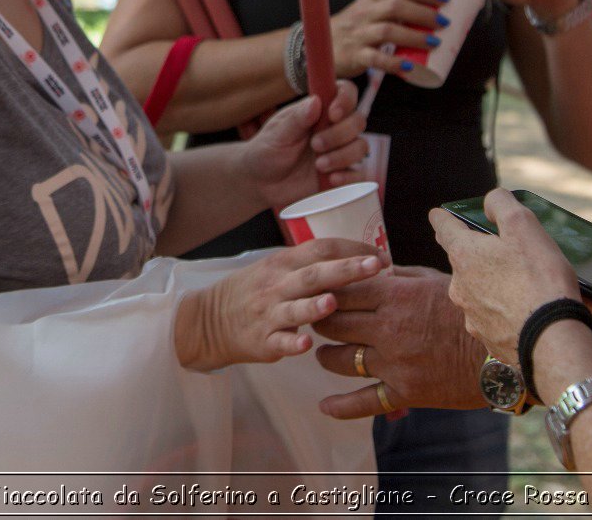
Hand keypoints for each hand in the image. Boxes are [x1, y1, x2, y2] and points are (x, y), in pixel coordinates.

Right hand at [176, 239, 386, 371]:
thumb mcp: (277, 268)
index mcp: (284, 262)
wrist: (209, 320)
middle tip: (376, 266)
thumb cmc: (255, 292)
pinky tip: (306, 343)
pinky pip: (278, 342)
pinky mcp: (261, 341)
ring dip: (315, 306)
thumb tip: (358, 259)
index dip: (352, 248)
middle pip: (314, 274)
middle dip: (346, 269)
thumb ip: (310, 264)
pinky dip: (292, 343)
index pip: (321, 248)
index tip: (381, 255)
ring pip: (294, 308)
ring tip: (334, 302)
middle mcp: (276, 285)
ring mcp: (268, 313)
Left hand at [244, 79, 366, 205]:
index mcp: (318, 110)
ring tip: (319, 165)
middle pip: (358, 121)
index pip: (345, 92)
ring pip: (361, 147)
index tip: (333, 114)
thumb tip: (315, 101)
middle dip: (340, 134)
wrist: (261, 185)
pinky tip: (332, 179)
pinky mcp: (341, 174)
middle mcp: (333, 128)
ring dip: (342, 156)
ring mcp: (340, 151)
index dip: (346, 99)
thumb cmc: (266, 152)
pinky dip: (349, 177)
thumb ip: (296, 120)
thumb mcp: (276, 135)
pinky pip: (360, 174)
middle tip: (315, 144)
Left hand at [314, 266, 485, 416]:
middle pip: (334, 323)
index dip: (326, 292)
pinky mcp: (406, 392)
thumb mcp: (438, 280)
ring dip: (326, 357)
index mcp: (396, 295)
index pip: (343, 291)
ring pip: (340, 360)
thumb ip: (401, 276)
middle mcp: (389, 328)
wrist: (505, 354)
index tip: (319, 293)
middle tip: (316, 322)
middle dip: (320, 321)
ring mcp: (395, 363)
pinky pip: (365, 401)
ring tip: (323, 354)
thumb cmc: (472, 311)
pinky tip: (325, 406)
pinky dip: (341, 406)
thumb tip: (374, 268)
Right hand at [328, 0, 448, 78]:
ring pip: (388, 31)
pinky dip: (394, 63)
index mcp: (371, 0)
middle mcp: (364, 13)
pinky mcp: (354, 55)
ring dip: (414, 36)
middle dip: (423, 13)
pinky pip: (376, 59)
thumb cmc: (351, 30)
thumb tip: (430, 11)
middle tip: (444, 22)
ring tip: (434, 43)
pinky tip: (409, 67)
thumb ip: (391, 9)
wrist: (316, 47)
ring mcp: (358, 34)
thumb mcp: (367, 12)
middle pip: (396, 6)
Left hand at [429, 188, 579, 362]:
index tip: (439, 214)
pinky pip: (492, 317)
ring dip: (492, 284)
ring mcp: (471, 315)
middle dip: (478, 254)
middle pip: (462, 261)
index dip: (443, 217)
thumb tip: (490, 202)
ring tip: (522, 283)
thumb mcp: (524, 226)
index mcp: (464, 255)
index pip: (443, 227)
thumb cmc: (540, 281)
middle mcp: (460, 286)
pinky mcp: (488, 338)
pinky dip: (504, 310)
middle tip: (503, 250)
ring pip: (477, 290)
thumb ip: (502, 205)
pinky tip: (525, 311)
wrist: (551, 341)